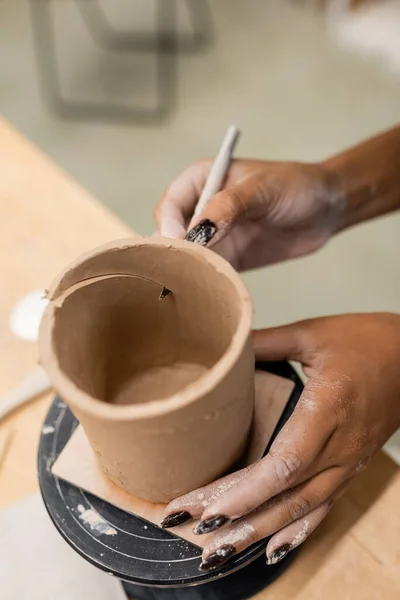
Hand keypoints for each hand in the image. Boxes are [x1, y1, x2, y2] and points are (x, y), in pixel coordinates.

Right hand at [154, 159, 343, 270]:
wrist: (326, 209)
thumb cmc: (295, 186)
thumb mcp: (262, 189)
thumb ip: (229, 206)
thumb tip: (198, 232)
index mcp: (201, 180)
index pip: (170, 204)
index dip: (168, 225)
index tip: (180, 245)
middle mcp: (201, 209)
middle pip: (171, 234)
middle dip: (173, 253)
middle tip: (180, 274)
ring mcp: (213, 236)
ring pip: (187, 256)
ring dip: (187, 271)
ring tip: (190, 289)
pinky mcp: (228, 258)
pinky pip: (208, 272)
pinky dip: (205, 283)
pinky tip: (207, 295)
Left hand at [160, 313, 399, 570]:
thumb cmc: (363, 339)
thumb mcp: (312, 333)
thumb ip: (265, 342)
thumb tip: (224, 347)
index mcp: (329, 408)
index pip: (286, 463)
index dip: (248, 491)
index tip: (210, 509)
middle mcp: (340, 444)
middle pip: (288, 494)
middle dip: (240, 517)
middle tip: (194, 528)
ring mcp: (349, 461)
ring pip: (304, 508)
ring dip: (261, 531)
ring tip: (220, 549)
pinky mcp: (352, 466)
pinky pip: (325, 506)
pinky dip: (298, 531)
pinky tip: (273, 548)